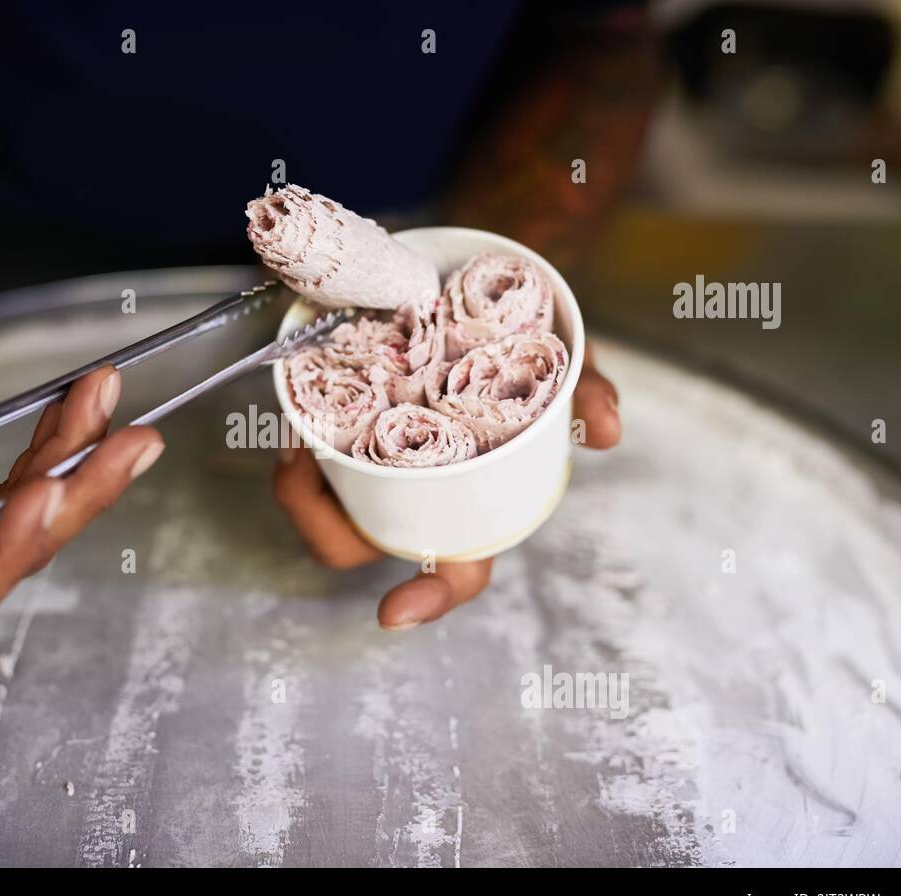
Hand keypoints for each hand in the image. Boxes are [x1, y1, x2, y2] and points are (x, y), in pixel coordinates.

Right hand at [0, 356, 161, 642]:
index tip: (50, 487)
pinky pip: (13, 508)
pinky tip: (78, 414)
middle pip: (9, 560)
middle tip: (133, 439)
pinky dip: (47, 460)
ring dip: (72, 467)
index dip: (11, 548)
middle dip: (73, 495)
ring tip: (105, 403)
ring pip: (22, 532)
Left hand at [272, 343, 619, 629]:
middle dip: (325, 519)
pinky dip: (293, 443)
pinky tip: (293, 418)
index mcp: (469, 498)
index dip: (430, 597)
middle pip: (361, 541)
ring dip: (302, 484)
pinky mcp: (333, 435)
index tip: (391, 615)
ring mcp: (370, 467)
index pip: (457, 568)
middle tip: (304, 468)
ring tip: (296, 436)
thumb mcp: (550, 355)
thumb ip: (584, 389)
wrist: (457, 275)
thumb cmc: (508, 337)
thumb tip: (607, 431)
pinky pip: (302, 461)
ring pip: (322, 506)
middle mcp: (415, 492)